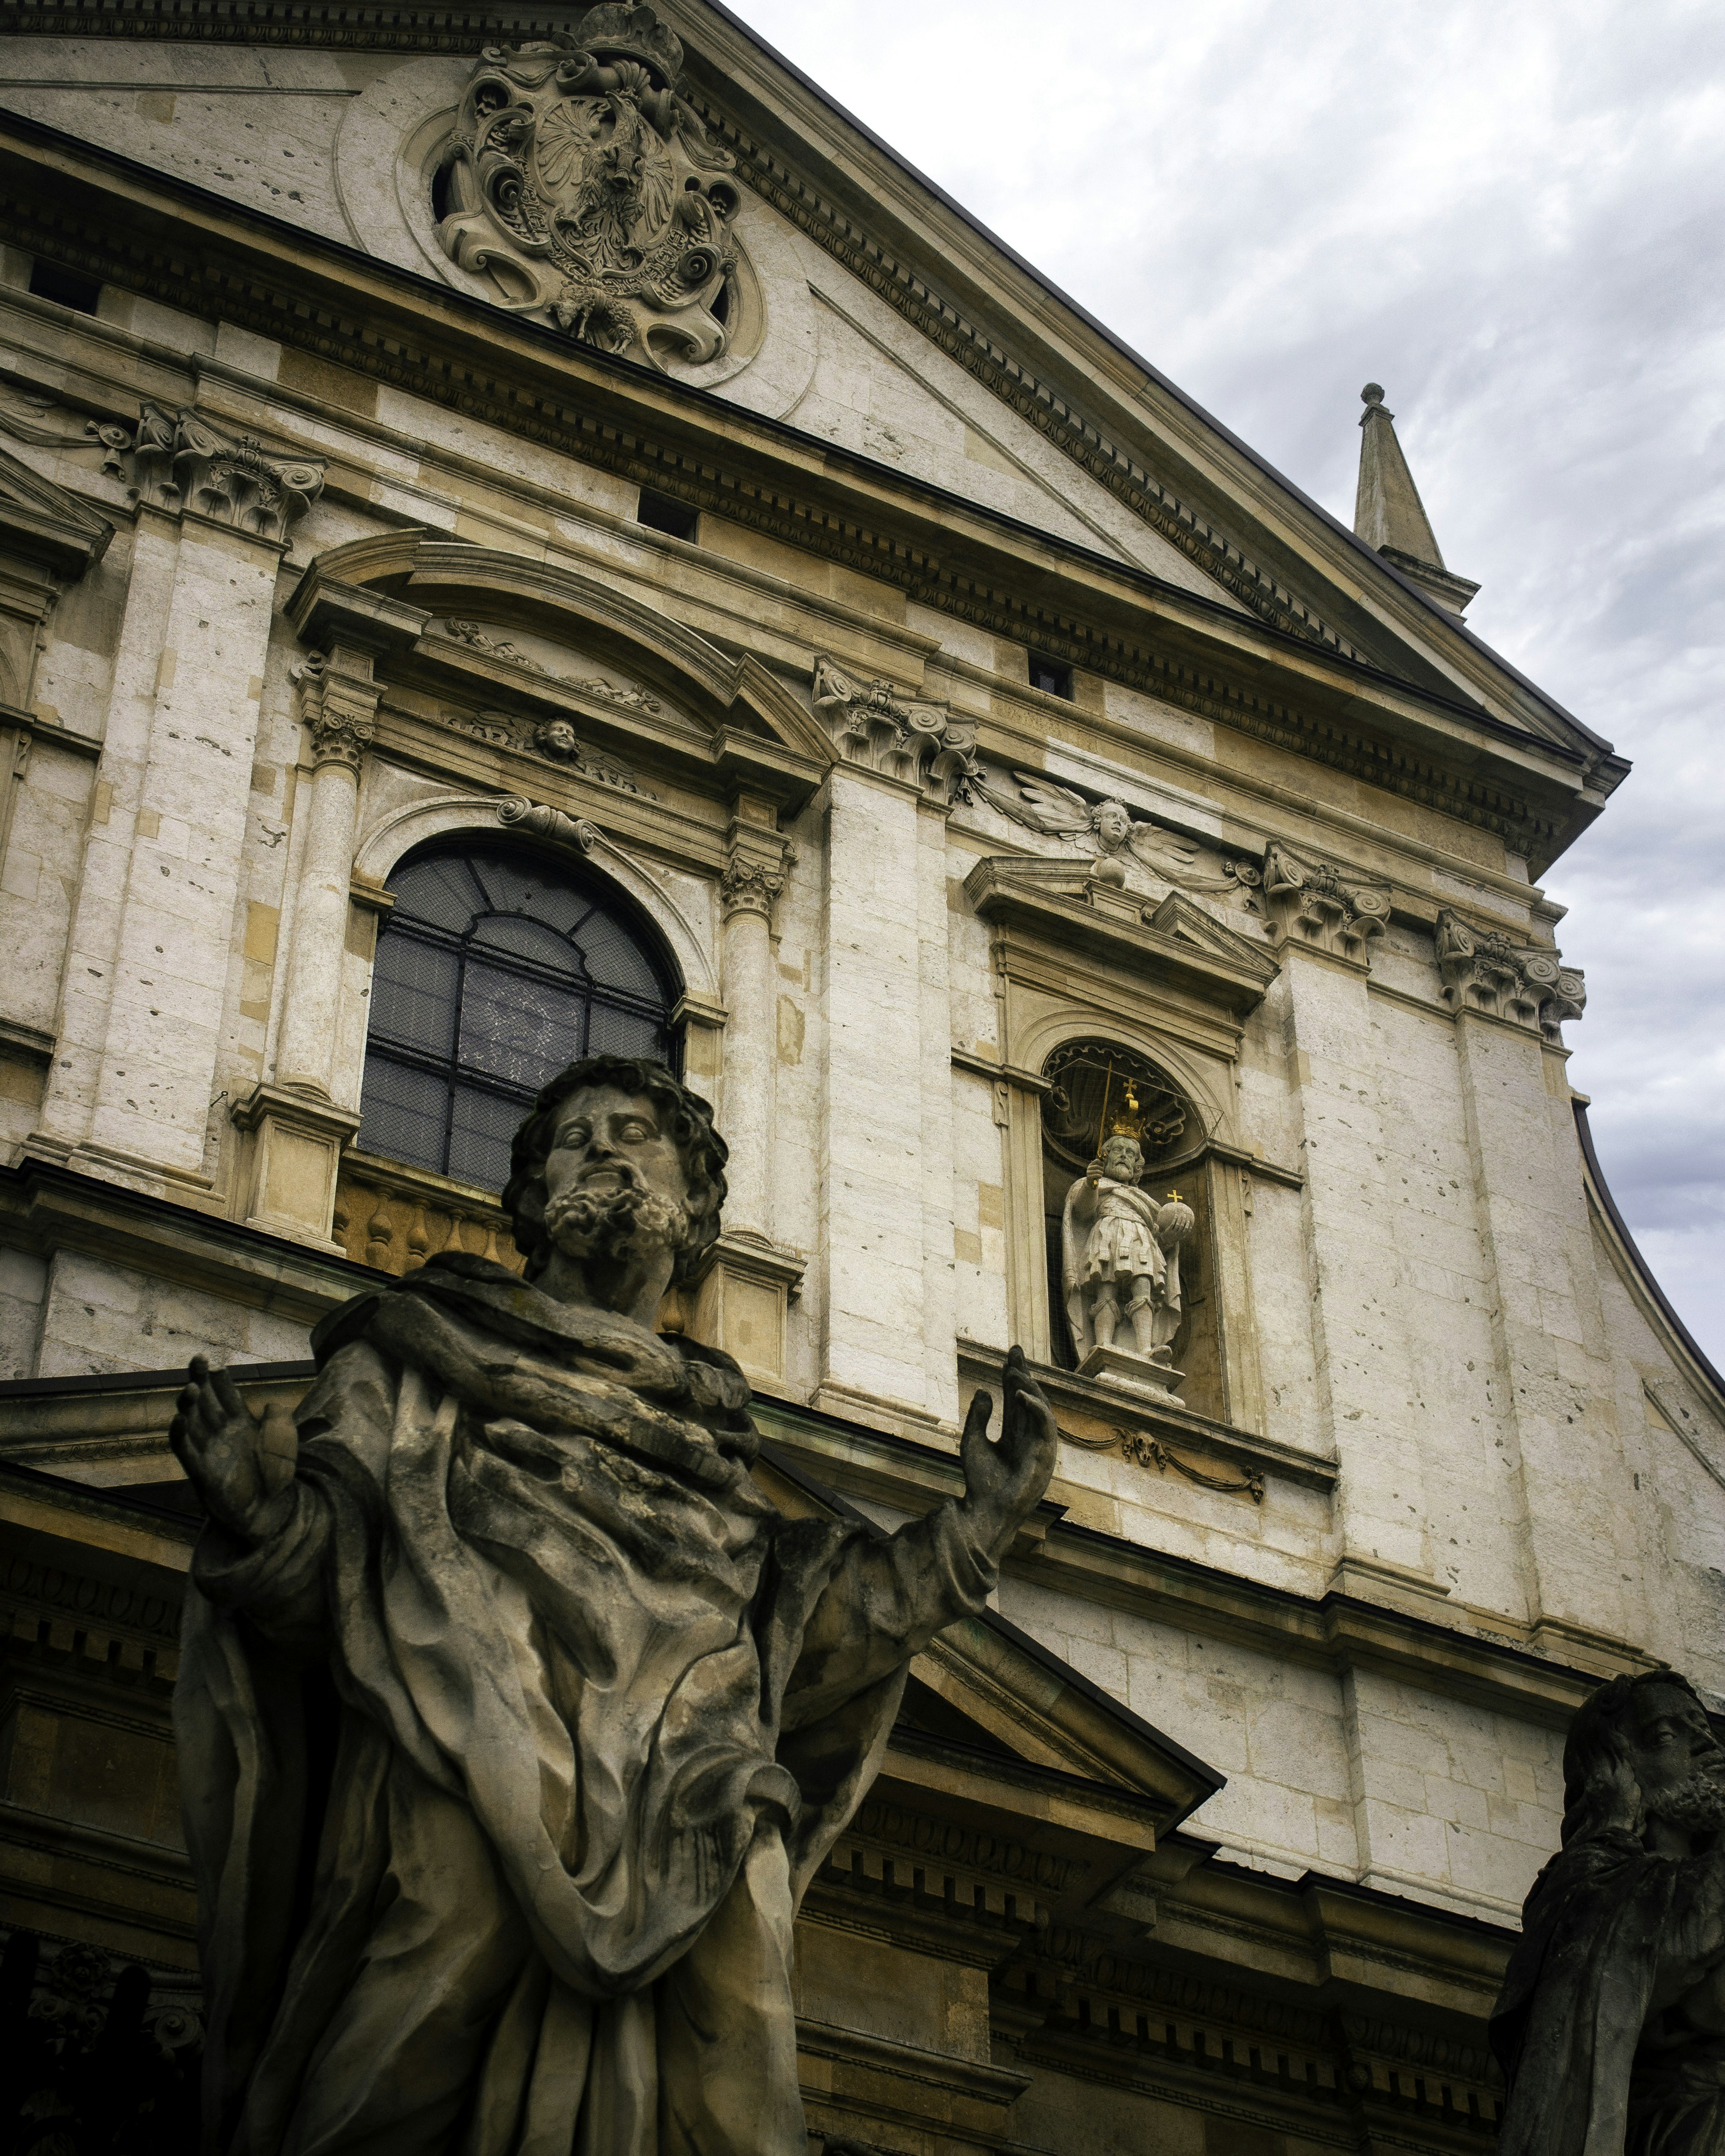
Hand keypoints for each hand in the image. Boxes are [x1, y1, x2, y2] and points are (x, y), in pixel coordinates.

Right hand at [169, 1356, 297, 1540]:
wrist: (273, 1512)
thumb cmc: (277, 1476)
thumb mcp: (285, 1444)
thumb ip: (280, 1421)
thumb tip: (271, 1405)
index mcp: (241, 1424)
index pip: (227, 1395)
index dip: (220, 1379)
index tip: (214, 1362)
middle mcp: (222, 1435)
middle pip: (206, 1402)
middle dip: (200, 1380)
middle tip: (197, 1359)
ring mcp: (211, 1453)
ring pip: (192, 1423)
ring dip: (189, 1405)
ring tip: (191, 1387)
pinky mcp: (203, 1474)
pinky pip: (186, 1453)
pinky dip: (180, 1436)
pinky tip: (178, 1420)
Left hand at [959, 1346, 1058, 1557]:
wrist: (986, 1510)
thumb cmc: (979, 1481)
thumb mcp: (973, 1441)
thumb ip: (978, 1417)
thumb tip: (984, 1391)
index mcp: (1015, 1434)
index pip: (1017, 1399)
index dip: (1015, 1376)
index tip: (1010, 1355)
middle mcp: (1029, 1437)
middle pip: (1031, 1398)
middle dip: (1024, 1375)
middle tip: (1015, 1354)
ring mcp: (1039, 1445)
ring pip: (1042, 1408)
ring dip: (1030, 1388)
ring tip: (1014, 1372)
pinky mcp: (1045, 1455)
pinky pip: (1046, 1425)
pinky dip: (1035, 1407)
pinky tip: (1020, 1395)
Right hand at [1086, 1157, 1104, 1182]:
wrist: (1091, 1182)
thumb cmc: (1096, 1174)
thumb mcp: (1099, 1169)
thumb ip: (1101, 1164)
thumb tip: (1105, 1159)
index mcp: (1091, 1164)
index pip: (1097, 1160)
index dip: (1101, 1162)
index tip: (1103, 1165)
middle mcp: (1089, 1167)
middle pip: (1097, 1166)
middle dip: (1102, 1169)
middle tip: (1102, 1171)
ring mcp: (1088, 1172)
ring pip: (1097, 1171)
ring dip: (1101, 1173)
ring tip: (1101, 1175)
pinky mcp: (1089, 1176)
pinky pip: (1096, 1175)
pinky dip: (1100, 1176)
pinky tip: (1099, 1177)